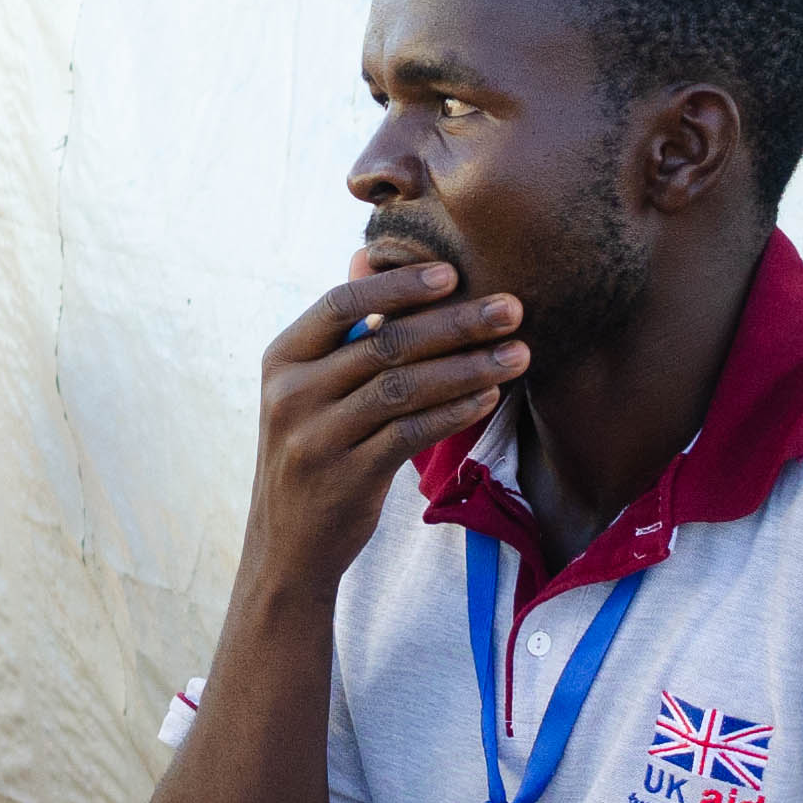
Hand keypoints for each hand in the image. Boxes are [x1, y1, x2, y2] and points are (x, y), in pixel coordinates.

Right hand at [240, 256, 524, 596]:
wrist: (286, 545)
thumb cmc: (313, 449)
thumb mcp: (307, 389)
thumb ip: (340, 333)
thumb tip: (368, 257)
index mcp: (282, 358)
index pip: (340, 303)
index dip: (397, 284)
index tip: (453, 273)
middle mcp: (291, 393)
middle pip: (385, 344)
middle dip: (456, 323)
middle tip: (512, 308)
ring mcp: (315, 437)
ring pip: (404, 389)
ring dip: (469, 367)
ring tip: (520, 353)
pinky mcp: (346, 478)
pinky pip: (410, 435)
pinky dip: (454, 413)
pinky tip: (491, 397)